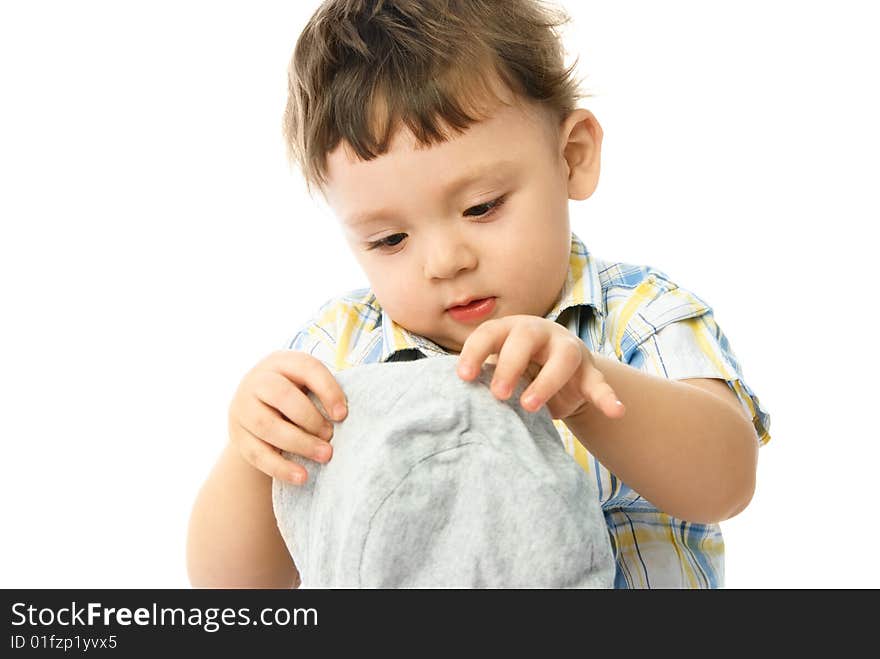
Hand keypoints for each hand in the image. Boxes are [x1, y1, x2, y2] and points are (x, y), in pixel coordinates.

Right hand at [228, 350, 347, 484]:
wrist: (257, 412)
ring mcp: (242, 408)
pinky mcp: (237, 436)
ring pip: (267, 426)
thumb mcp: (306, 385)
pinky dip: (281, 468)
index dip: (327, 390)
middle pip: (282, 396)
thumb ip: (322, 392)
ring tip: (324, 456)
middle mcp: (257, 381)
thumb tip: (344, 414)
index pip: (306, 367)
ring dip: (300, 443)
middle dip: (311, 419)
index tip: (342, 414)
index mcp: (281, 362)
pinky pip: (257, 454)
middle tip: (331, 436)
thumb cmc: (295, 397)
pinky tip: (302, 477)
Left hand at [456, 315, 624, 420]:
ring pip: (563, 357)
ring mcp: (567, 349)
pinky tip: (615, 411)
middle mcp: (539, 333)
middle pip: (525, 337)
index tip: (462, 378)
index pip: (490, 333)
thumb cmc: (516, 373)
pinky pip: (599, 381)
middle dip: (510, 364)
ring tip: (529, 407)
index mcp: (510, 330)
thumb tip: (449, 398)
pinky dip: (607, 396)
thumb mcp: (497, 370)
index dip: (474, 353)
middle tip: (498, 394)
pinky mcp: (589, 371)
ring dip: (546, 381)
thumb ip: (481, 376)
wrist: (559, 376)